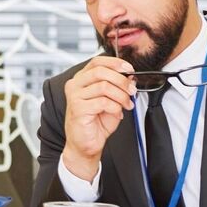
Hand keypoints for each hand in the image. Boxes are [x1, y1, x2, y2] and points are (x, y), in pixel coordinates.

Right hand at [61, 56, 135, 180]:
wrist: (86, 144)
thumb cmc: (96, 123)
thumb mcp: (111, 100)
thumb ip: (118, 87)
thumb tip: (130, 77)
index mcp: (81, 79)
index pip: (97, 62)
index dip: (115, 63)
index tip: (129, 69)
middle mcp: (75, 85)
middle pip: (101, 72)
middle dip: (121, 80)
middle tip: (132, 90)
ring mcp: (74, 96)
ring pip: (104, 86)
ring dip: (121, 96)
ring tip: (126, 105)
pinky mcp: (78, 108)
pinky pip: (103, 102)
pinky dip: (115, 107)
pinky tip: (117, 113)